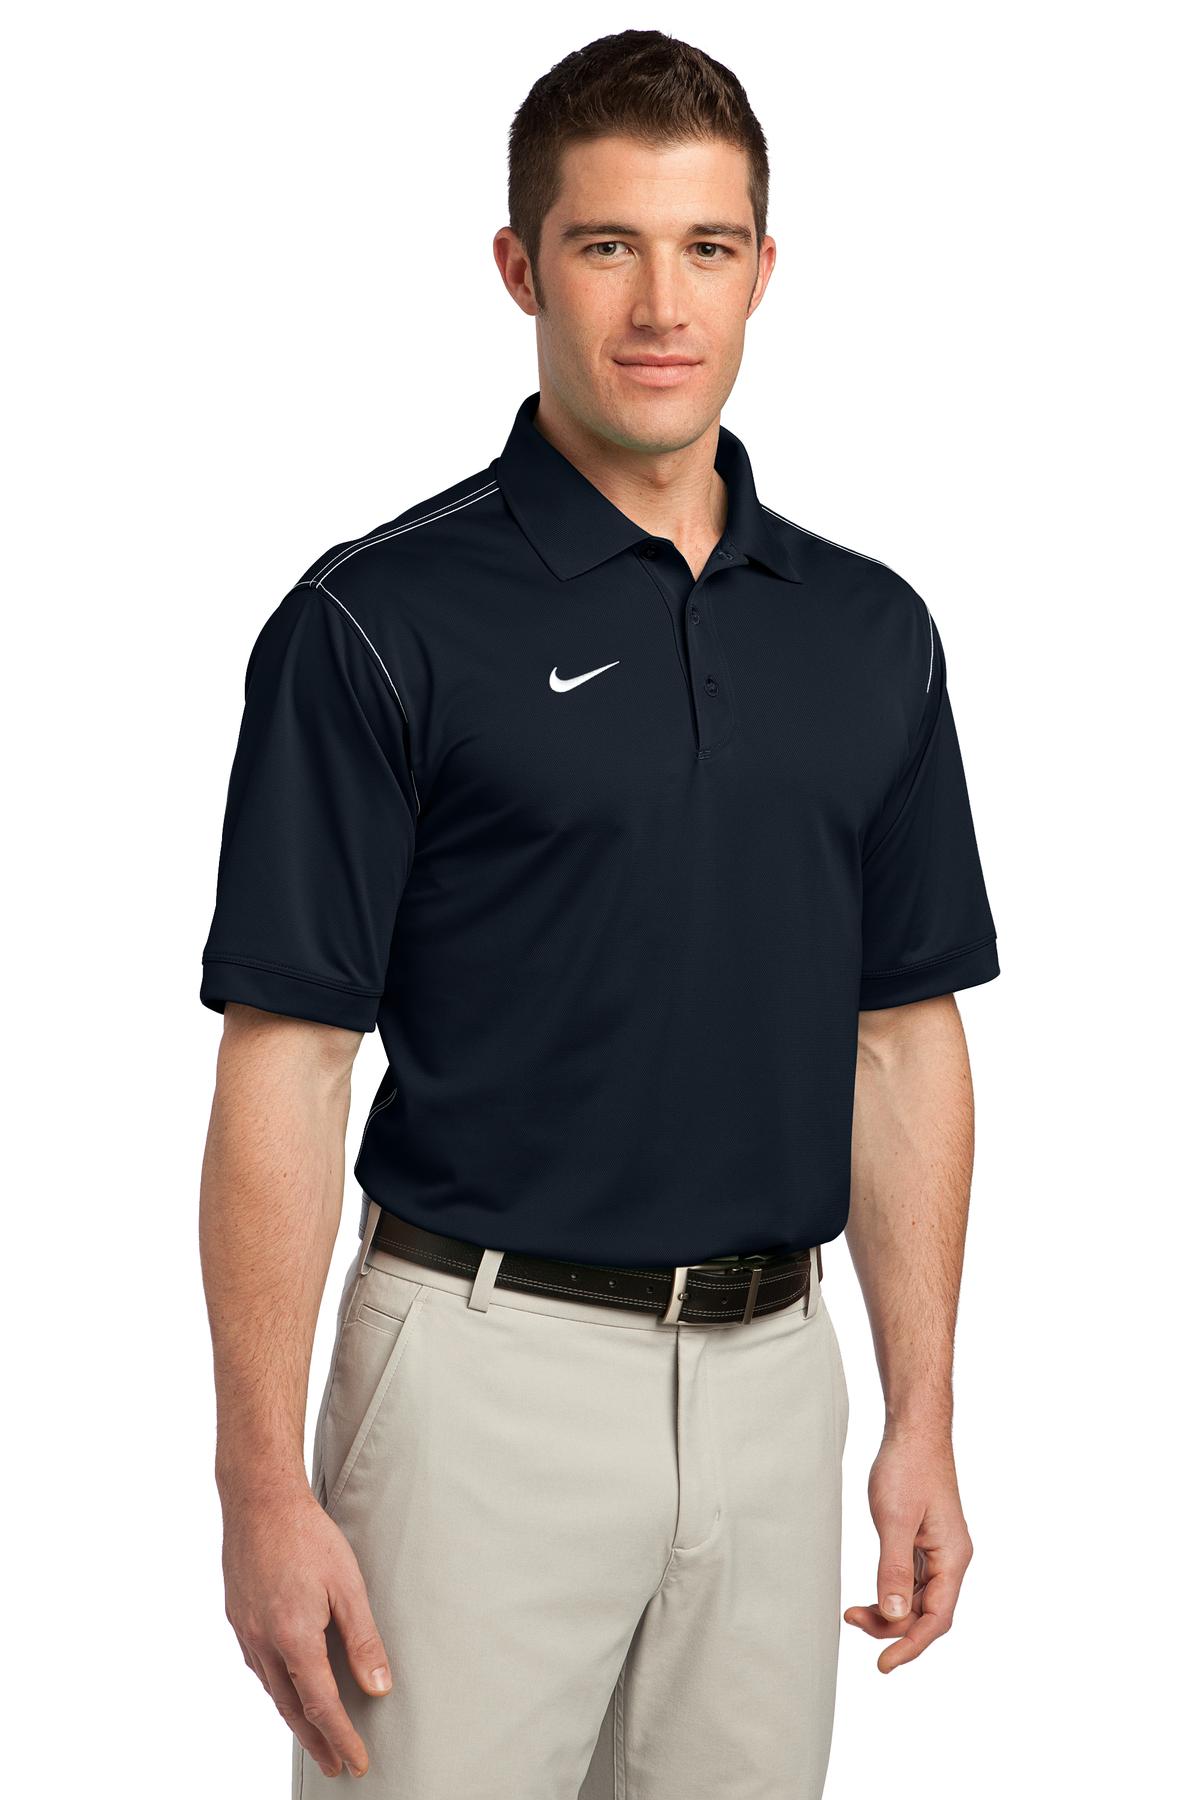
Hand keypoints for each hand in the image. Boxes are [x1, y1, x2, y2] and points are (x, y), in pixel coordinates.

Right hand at [221, 1476, 392, 1776]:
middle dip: (317, 1740)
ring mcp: (246, 1631)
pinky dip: (276, 1686)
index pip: (322, 1706)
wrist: (258, 1498)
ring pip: (272, 1690)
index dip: (342, 1738)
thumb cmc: (307, 1535)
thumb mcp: (347, 1584)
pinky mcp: (237, 1616)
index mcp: (294, 1637)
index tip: (358, 1762)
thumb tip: (378, 1687)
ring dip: (295, 1717)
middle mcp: (264, 1642)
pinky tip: (287, 1685)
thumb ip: (363, 1639)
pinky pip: (259, 1666)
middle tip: (336, 1765)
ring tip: (316, 1735)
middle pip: (292, 1708)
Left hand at [844, 1429, 972, 1671]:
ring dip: (889, 1611)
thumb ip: (894, 1568)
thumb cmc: (908, 1467)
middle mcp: (950, 1559)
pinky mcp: (923, 1541)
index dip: (910, 1645)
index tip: (882, 1664)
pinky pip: (912, 1580)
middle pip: (926, 1613)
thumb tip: (894, 1615)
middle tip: (853, 1622)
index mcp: (953, 1557)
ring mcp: (938, 1551)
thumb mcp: (895, 1519)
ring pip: (917, 1599)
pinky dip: (891, 1592)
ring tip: (854, 1612)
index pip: (936, 1618)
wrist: (913, 1430)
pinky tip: (871, 1594)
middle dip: (892, 1627)